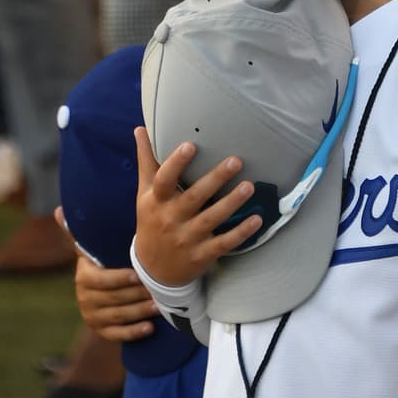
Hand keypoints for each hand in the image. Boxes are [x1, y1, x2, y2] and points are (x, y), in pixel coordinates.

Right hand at [54, 208, 158, 339]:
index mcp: (84, 277)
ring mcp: (93, 316)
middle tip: (158, 290)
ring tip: (159, 306)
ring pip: (118, 316)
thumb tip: (57, 210)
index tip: (138, 274)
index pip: (100, 280)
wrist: (100, 289)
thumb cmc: (104, 261)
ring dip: (139, 312)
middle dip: (136, 295)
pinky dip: (133, 332)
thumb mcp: (92, 248)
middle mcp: (85, 299)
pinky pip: (116, 334)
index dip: (119, 278)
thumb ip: (80, 231)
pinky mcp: (101, 330)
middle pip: (113, 299)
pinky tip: (150, 328)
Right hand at [133, 127, 260, 286]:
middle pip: (194, 197)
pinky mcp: (202, 254)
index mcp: (156, 201)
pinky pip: (223, 243)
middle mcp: (171, 219)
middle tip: (236, 160)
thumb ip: (147, 161)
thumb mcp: (145, 194)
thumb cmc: (152, 220)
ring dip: (232, 203)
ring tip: (250, 186)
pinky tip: (257, 219)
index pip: (164, 180)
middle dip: (215, 179)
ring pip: (211, 219)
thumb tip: (140, 128)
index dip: (176, 164)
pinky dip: (241, 233)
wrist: (153, 269)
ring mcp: (187, 239)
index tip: (190, 145)